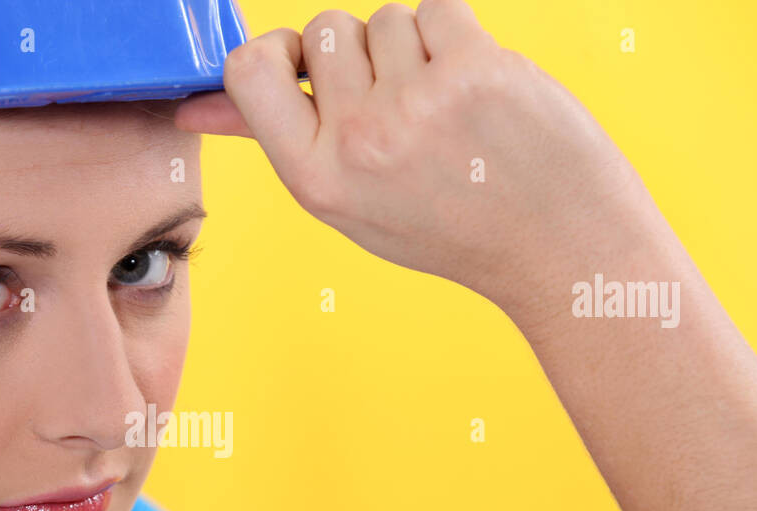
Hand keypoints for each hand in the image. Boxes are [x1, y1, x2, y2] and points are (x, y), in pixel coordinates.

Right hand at [176, 0, 673, 319]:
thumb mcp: (347, 202)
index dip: (278, 51)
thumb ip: (282, 142)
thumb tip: (201, 107)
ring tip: (445, 107)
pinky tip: (475, 89)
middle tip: (399, 102)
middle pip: (324, 30)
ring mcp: (414, 102)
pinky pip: (437, 10)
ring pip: (386, 17)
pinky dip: (456, 38)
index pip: (248, 69)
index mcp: (314, 178)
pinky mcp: (472, 69)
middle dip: (358, 49)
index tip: (308, 67)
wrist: (555, 243)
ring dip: (414, 46)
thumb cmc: (446, 224)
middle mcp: (356, 140)